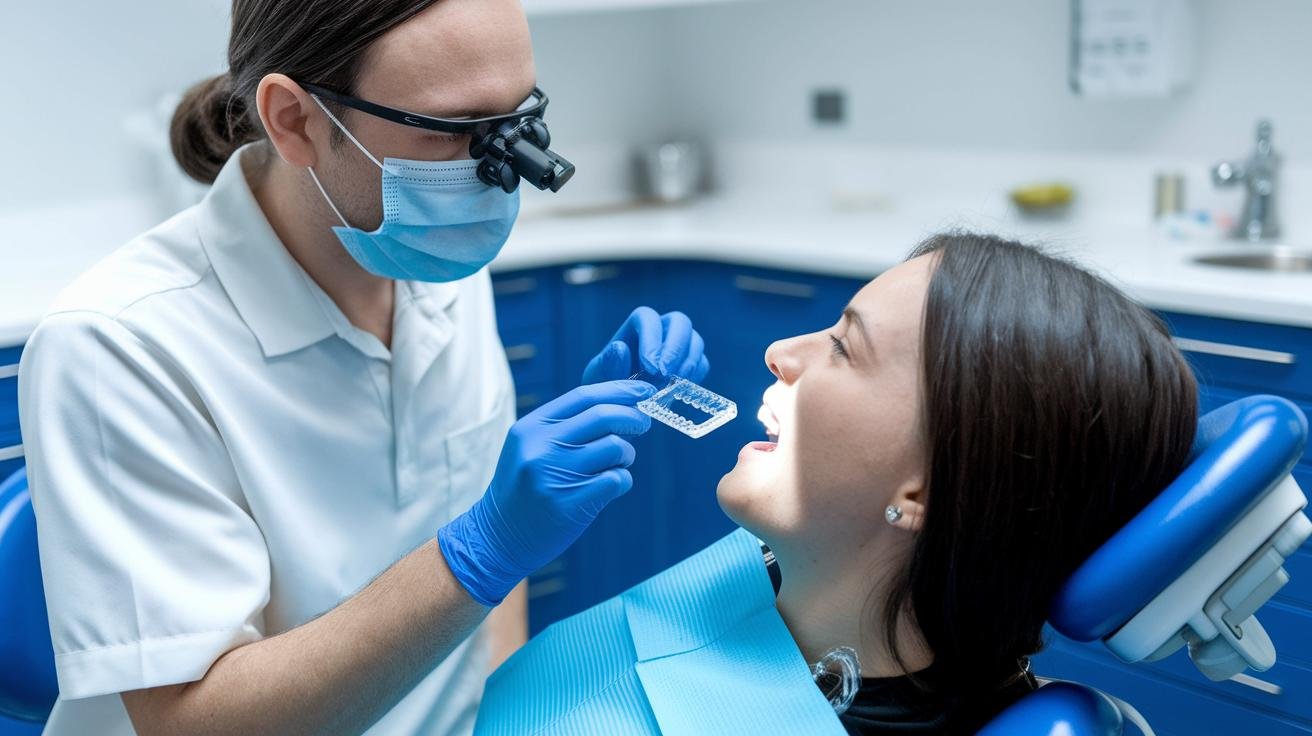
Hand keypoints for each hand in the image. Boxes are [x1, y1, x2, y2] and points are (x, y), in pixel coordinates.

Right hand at [437, 380, 654, 606]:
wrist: (498, 537)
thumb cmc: (526, 487)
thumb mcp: (533, 447)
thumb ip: (568, 424)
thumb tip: (621, 401)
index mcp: (531, 427)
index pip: (584, 396)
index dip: (619, 390)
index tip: (643, 390)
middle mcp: (540, 447)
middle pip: (603, 416)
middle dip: (632, 417)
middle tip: (642, 423)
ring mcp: (554, 475)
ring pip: (615, 448)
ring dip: (627, 454)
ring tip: (617, 463)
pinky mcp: (568, 503)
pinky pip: (616, 480)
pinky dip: (622, 480)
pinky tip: (610, 486)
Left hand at [582, 307, 709, 384]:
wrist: (620, 405)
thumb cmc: (606, 386)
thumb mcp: (599, 378)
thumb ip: (609, 365)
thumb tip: (621, 347)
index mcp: (636, 325)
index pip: (648, 318)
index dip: (652, 339)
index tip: (650, 368)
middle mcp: (661, 329)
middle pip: (680, 322)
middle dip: (675, 349)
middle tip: (666, 376)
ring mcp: (680, 345)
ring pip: (695, 342)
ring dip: (686, 365)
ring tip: (670, 388)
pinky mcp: (692, 363)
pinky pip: (702, 364)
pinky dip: (694, 378)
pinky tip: (676, 392)